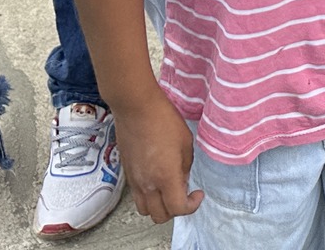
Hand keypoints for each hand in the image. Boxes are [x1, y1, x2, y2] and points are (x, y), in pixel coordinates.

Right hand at [113, 93, 202, 223]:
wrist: (136, 108)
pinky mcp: (127, 173)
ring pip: (145, 210)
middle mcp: (147, 184)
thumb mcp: (185, 143)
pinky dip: (148, 196)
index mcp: (165, 177)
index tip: (198, 194)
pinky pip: (137, 195)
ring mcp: (134, 180)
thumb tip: (182, 181)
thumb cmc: (163, 120)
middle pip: (159, 216)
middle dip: (175, 210)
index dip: (192, 206)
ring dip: (159, 206)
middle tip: (184, 193)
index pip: (178, 209)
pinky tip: (157, 179)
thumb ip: (185, 167)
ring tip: (169, 190)